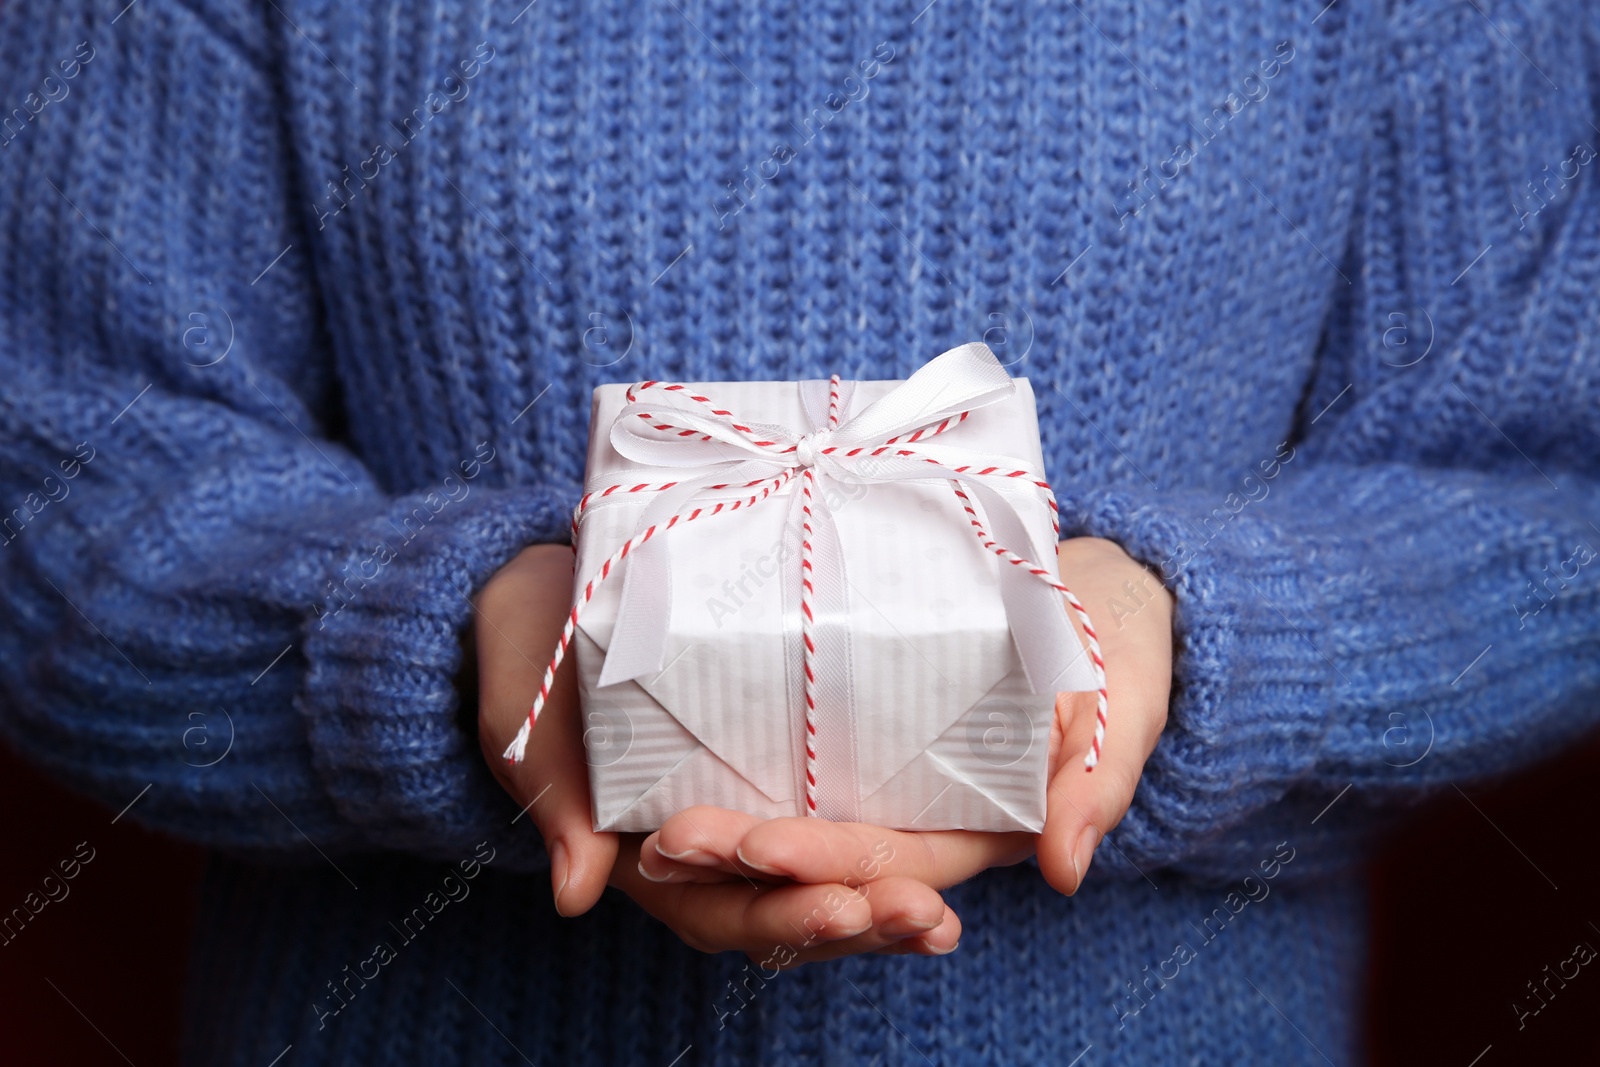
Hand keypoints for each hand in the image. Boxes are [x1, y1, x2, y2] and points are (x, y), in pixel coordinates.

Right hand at [474, 545, 953, 960]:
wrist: (545, 599)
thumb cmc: (529, 652)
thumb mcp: (525, 714)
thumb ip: (552, 792)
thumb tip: (577, 891)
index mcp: (643, 848)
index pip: (717, 906)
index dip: (779, 915)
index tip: (839, 906)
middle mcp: (706, 851)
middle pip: (787, 910)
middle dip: (856, 918)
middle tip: (923, 915)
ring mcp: (749, 816)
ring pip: (823, 886)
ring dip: (887, 907)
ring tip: (945, 917)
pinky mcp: (785, 776)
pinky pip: (844, 831)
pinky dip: (896, 855)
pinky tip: (957, 868)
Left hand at [641, 537, 1173, 904]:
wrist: (1101, 613)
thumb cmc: (1112, 661)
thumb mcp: (1117, 714)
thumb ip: (1095, 787)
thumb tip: (1064, 868)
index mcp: (973, 829)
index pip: (887, 858)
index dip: (824, 861)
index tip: (756, 847)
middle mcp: (915, 823)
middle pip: (821, 859)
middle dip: (744, 863)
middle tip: (668, 844)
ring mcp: (883, 792)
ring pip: (797, 835)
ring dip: (726, 846)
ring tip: (650, 839)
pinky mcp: (860, 753)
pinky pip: (795, 785)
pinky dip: (739, 795)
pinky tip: (671, 790)